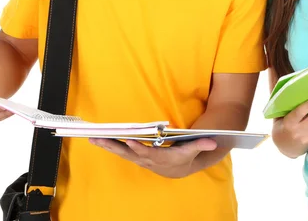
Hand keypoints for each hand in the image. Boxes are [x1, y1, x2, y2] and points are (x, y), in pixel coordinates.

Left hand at [89, 137, 217, 178]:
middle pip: (129, 154)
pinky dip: (111, 145)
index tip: (130, 142)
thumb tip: (213, 142)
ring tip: (94, 138)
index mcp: (163, 159)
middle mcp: (149, 161)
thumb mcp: (194, 150)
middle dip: (115, 146)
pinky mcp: (136, 156)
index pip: (149, 154)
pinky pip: (121, 151)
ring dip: (108, 145)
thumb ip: (201, 145)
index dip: (140, 149)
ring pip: (122, 153)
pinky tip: (100, 139)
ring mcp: (141, 159)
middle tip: (100, 139)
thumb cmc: (186, 156)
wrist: (179, 169)